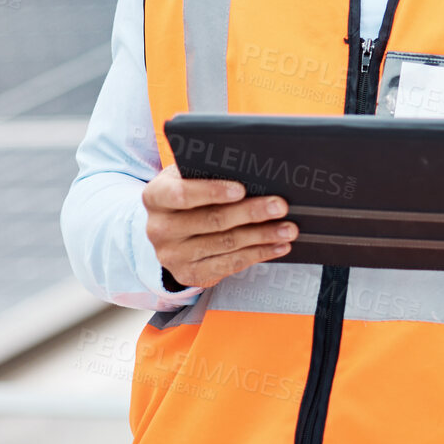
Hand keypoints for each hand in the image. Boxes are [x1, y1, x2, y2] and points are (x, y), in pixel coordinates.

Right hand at [142, 166, 294, 289]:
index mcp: (156, 197)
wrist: (168, 229)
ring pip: (225, 244)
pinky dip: (258, 254)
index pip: (181, 194)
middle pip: (212, 220)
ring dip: (262, 236)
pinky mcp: (188, 274)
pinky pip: (229, 265)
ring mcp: (172, 255)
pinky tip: (278, 246)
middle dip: (251, 212)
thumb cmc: (188, 193)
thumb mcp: (189, 177)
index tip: (241, 189)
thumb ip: (209, 172)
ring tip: (288, 228)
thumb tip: (254, 168)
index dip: (212, 192)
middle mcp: (159, 228)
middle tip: (280, 206)